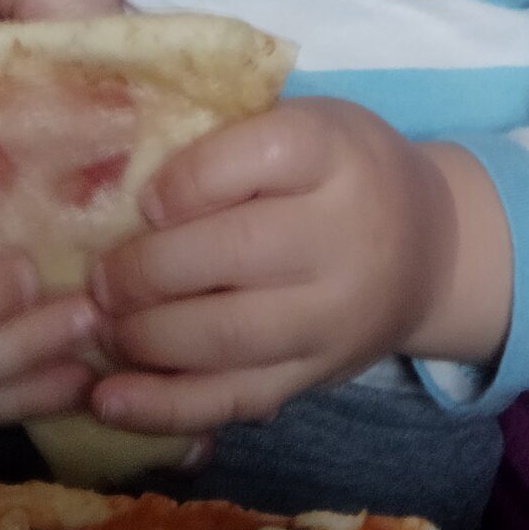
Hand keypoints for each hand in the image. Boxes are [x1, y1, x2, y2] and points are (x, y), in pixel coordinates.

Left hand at [83, 102, 512, 435]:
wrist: (430, 249)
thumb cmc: (340, 171)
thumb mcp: (304, 123)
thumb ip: (228, 143)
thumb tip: (113, 183)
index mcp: (334, 152)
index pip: (256, 158)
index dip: (186, 182)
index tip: (144, 200)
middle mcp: (343, 234)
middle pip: (232, 253)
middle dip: (144, 270)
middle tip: (98, 278)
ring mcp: (333, 315)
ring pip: (226, 336)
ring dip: (144, 337)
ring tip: (101, 326)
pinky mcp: (316, 375)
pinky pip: (233, 399)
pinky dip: (163, 406)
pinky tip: (107, 399)